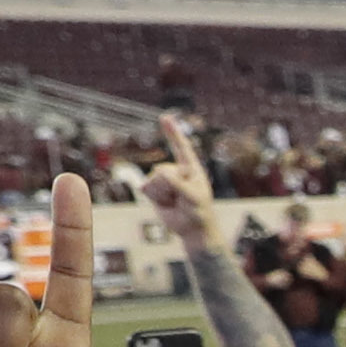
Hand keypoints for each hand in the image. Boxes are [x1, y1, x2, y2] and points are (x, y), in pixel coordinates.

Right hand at [139, 114, 218, 250]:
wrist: (191, 229)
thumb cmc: (199, 212)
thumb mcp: (193, 198)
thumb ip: (177, 184)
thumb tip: (159, 172)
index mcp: (191, 169)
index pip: (182, 147)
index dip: (173, 132)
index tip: (165, 117)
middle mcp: (176, 171)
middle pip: (162, 171)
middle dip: (170, 187)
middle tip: (181, 200)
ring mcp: (163, 179)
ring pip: (153, 180)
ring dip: (163, 195)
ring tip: (174, 202)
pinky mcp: (153, 189)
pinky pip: (146, 187)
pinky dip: (155, 197)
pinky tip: (165, 203)